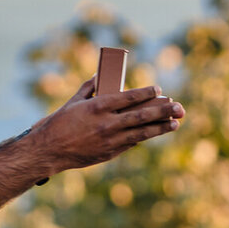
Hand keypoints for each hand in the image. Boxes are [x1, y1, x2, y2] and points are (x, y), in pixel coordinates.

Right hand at [40, 77, 184, 171]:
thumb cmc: (60, 122)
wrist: (49, 150)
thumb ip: (89, 87)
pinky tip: (155, 132)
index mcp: (98, 106)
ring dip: (160, 127)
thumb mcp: (74, 101)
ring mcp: (110, 140)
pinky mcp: (110, 152)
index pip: (129, 97)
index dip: (147, 93)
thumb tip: (100, 75)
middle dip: (163, 111)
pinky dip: (143, 137)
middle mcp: (107, 123)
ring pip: (141, 132)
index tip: (159, 88)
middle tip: (179, 107)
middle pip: (141, 115)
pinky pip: (131, 143)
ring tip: (175, 123)